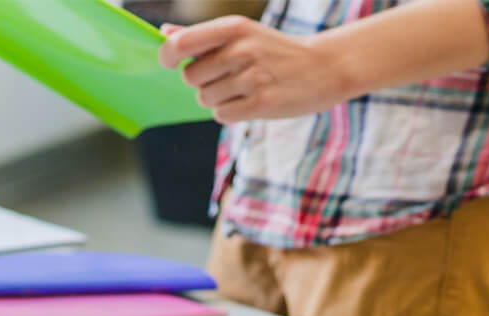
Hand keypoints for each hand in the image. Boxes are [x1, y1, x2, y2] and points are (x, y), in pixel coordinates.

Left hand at [158, 16, 353, 121]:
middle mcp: (241, 50)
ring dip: (217, 98)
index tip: (170, 62)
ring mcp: (251, 78)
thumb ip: (202, 37)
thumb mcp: (242, 33)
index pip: (181, 44)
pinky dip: (229, 112)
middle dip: (201, 82)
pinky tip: (248, 102)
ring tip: (242, 88)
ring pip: (205, 99)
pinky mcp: (260, 104)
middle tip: (225, 77)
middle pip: (190, 77)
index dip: (167, 56)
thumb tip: (165, 33)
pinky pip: (221, 115)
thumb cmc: (274, 51)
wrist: (323, 67)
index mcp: (233, 27)